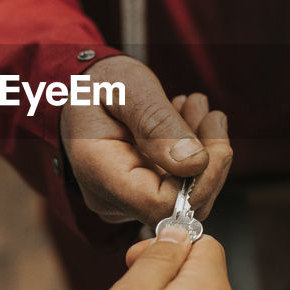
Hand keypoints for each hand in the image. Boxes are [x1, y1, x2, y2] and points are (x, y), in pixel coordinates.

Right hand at [61, 56, 232, 225]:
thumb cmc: (94, 84)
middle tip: (209, 113)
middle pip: (183, 205)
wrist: (75, 88)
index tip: (214, 130)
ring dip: (204, 148)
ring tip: (194, 105)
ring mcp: (127, 199)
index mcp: (100, 174)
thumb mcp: (125, 88)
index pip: (163, 205)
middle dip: (210, 158)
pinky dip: (192, 151)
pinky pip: (179, 183)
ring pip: (188, 194)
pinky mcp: (140, 192)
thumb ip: (156, 122)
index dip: (202, 178)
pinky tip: (186, 117)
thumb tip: (194, 162)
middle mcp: (113, 198)